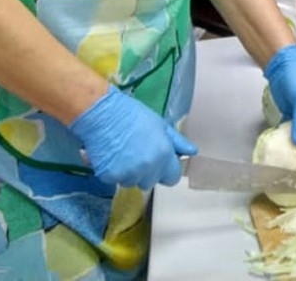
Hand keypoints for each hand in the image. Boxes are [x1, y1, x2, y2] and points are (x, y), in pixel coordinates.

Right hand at [69, 86, 196, 189]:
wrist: (103, 114)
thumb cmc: (133, 115)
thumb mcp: (160, 124)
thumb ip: (177, 141)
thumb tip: (192, 152)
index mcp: (163, 155)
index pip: (172, 178)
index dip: (166, 170)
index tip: (160, 162)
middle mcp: (147, 168)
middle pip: (151, 182)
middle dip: (147, 172)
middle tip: (138, 153)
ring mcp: (127, 174)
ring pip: (132, 182)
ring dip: (129, 173)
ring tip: (123, 153)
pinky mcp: (109, 177)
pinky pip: (114, 180)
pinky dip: (113, 172)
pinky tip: (111, 156)